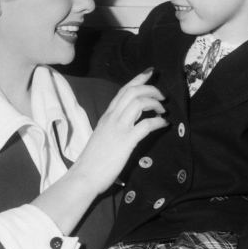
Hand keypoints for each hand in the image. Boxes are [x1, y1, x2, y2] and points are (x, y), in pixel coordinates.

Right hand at [73, 69, 166, 193]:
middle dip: (151, 89)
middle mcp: (112, 118)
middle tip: (163, 97)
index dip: (138, 79)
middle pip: (133, 92)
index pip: (123, 91)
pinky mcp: (126, 140)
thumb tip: (128, 129)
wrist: (84, 176)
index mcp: (106, 117)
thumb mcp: (103, 137)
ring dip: (155, 103)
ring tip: (163, 111)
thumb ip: (114, 129)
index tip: (150, 72)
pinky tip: (164, 124)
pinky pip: (146, 124)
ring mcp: (118, 128)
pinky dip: (158, 121)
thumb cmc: (92, 161)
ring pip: (139, 102)